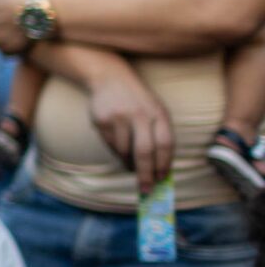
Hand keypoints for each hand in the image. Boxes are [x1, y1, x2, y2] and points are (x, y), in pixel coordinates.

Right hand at [85, 65, 173, 193]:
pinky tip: (120, 147)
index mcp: (158, 113)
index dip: (164, 164)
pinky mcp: (102, 121)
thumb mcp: (155, 111)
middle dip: (146, 174)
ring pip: (125, 151)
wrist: (110, 77)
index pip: (165, 144)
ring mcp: (119, 117)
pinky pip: (110, 145)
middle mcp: (139, 114)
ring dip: (129, 163)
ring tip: (131, 165)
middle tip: (146, 189)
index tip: (162, 179)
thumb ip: (160, 136)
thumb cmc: (138, 101)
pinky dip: (117, 152)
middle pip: (144, 152)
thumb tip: (161, 171)